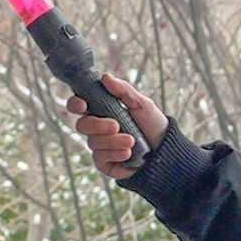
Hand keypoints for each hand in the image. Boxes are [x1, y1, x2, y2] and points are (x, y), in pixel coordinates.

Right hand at [66, 69, 169, 183]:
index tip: (83, 105)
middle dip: (97, 125)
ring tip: (132, 141)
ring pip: (92, 142)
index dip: (75, 104)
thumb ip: (123, 90)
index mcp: (101, 110)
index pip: (79, 105)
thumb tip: (105, 77)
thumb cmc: (153, 124)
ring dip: (113, 141)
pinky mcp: (104, 163)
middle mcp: (96, 128)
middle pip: (81, 125)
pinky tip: (128, 153)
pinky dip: (114, 154)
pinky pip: (99, 158)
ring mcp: (99, 146)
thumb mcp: (142, 104)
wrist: (165, 150)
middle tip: (116, 126)